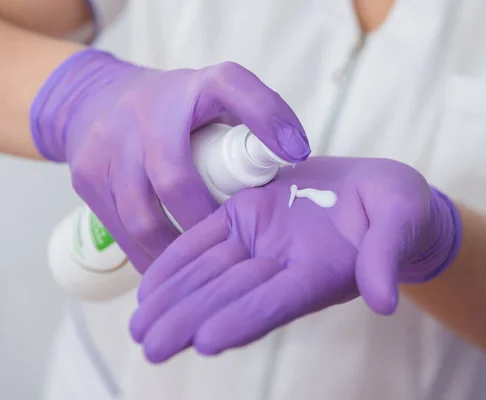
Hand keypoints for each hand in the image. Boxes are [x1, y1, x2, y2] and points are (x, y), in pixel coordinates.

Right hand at [30, 49, 309, 271]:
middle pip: (177, 183)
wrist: (98, 99)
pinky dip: (148, 255)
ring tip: (203, 272)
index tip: (294, 157)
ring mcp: (108, 145)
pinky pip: (119, 231)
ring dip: (176, 252)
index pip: (235, 91)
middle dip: (207, 225)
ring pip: (143, 219)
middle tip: (235, 252)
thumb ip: (259, 117)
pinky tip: (172, 268)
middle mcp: (146, 113)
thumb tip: (296, 155)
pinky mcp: (86, 176)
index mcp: (195, 87)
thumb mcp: (221, 95)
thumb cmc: (178, 108)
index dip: (267, 121)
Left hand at [129, 157, 461, 361]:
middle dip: (191, 320)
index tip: (207, 341)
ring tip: (140, 326)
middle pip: (232, 297)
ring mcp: (261, 244)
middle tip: (151, 346)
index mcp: (319, 274)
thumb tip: (386, 301)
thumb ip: (387, 257)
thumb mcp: (399, 222)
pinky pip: (205, 241)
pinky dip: (178, 262)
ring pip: (211, 275)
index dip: (245, 319)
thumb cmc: (396, 209)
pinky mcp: (245, 217)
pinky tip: (149, 286)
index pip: (278, 302)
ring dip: (175, 300)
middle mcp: (284, 268)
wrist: (375, 193)